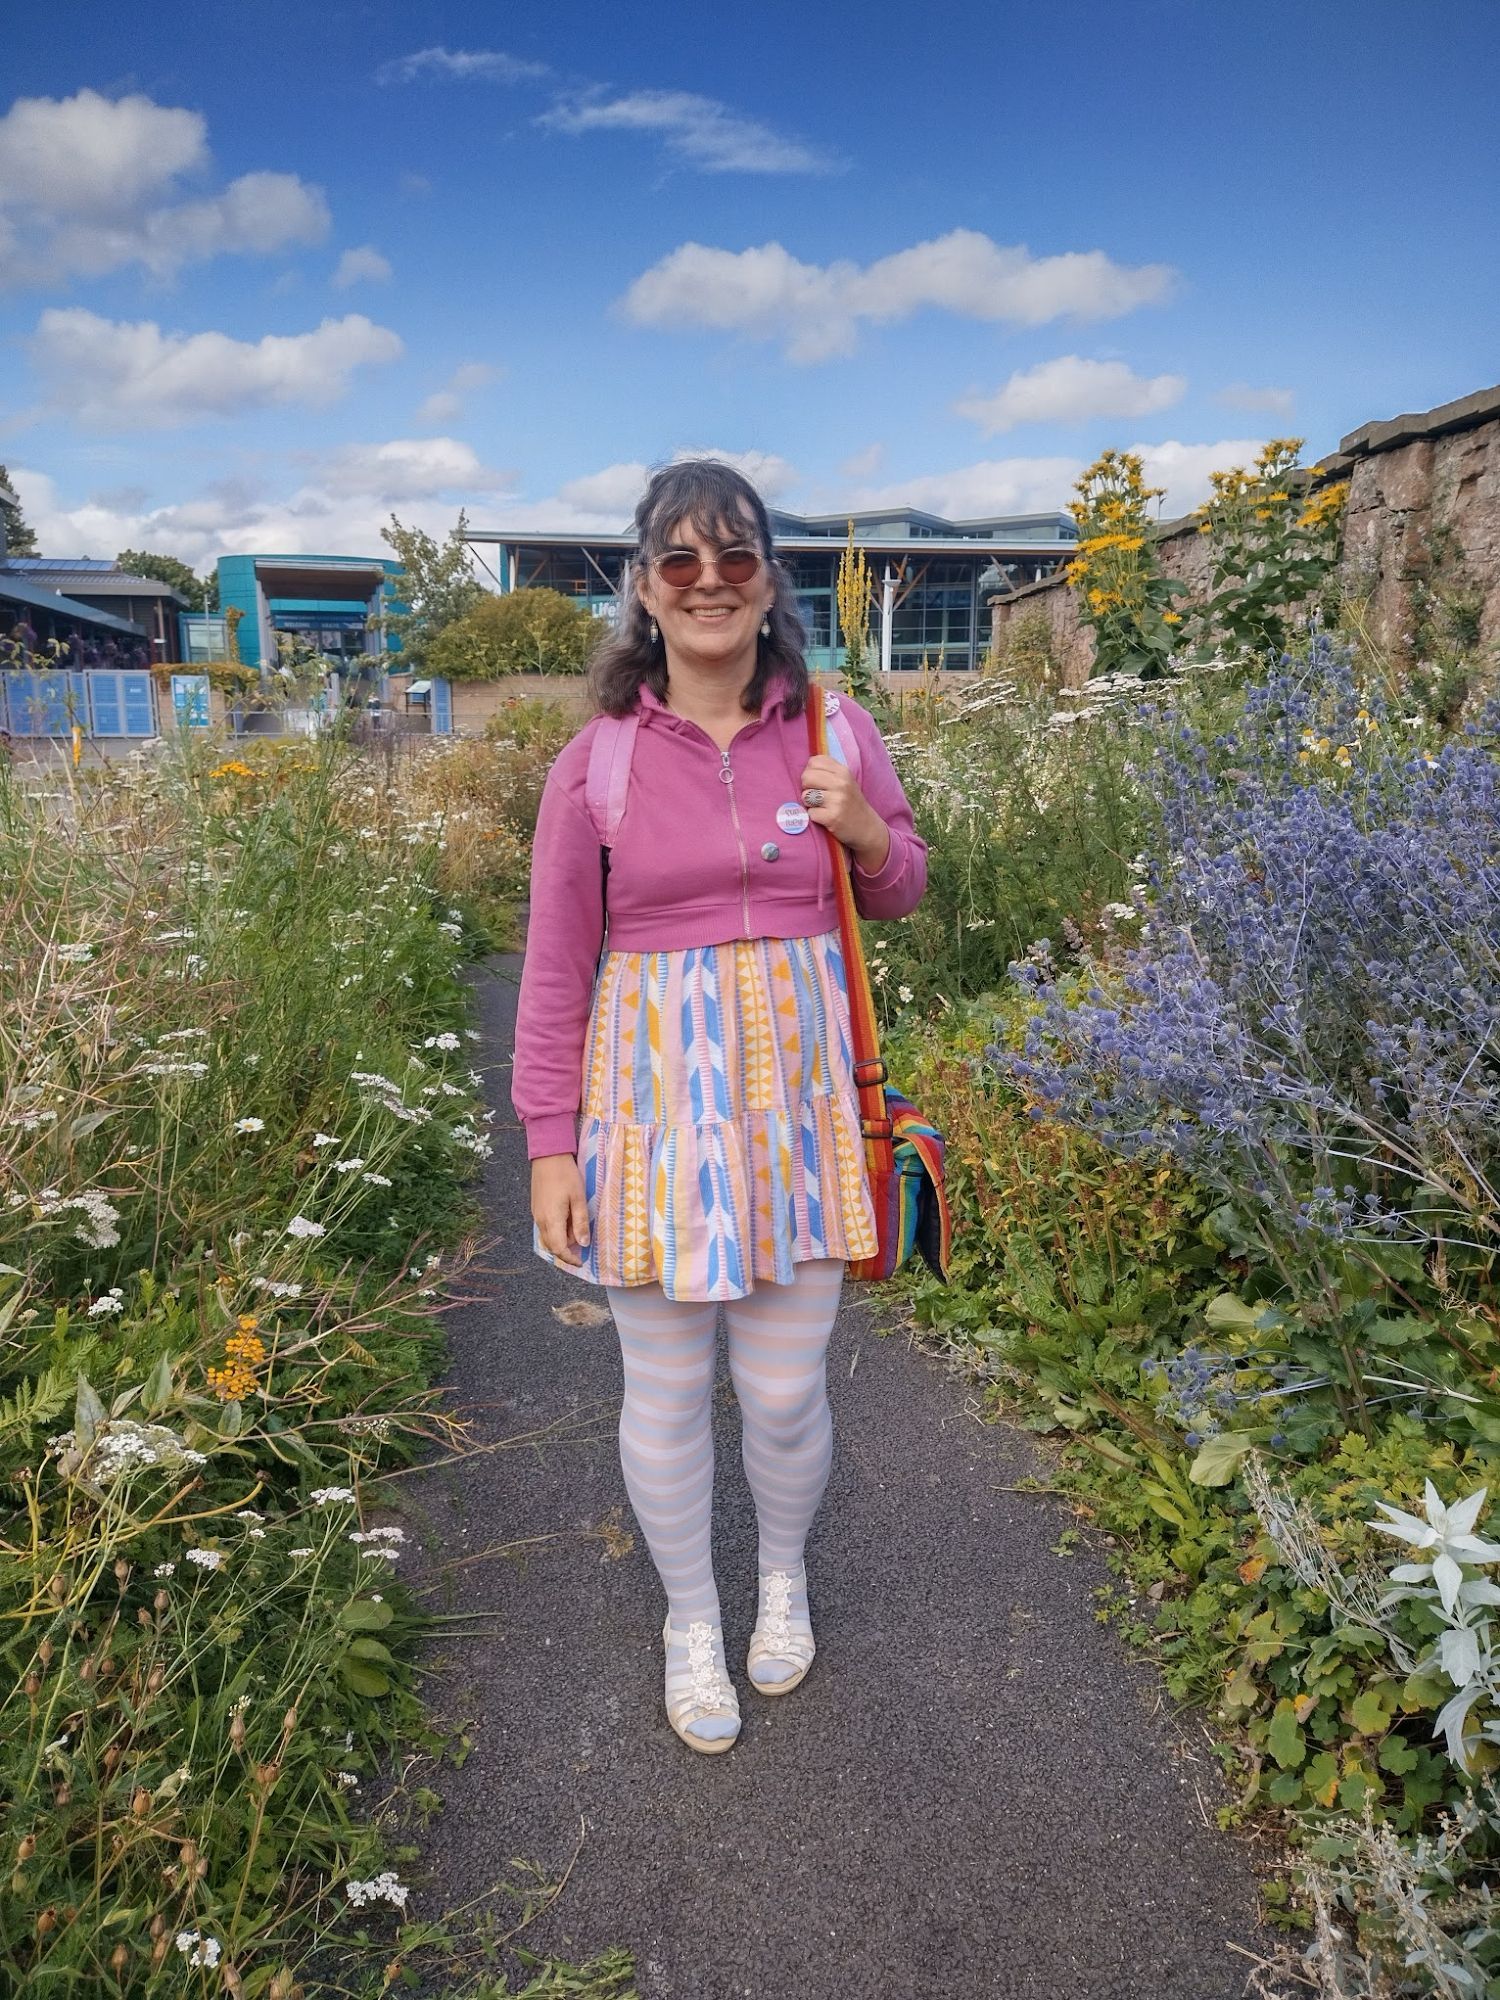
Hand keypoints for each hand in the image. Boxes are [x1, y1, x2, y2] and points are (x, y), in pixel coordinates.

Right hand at [531, 1154, 589, 1265]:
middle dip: (565, 1251)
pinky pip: (544, 1227)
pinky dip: (555, 1231)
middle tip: (581, 1248)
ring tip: (576, 1231)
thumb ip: (580, 1223)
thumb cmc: (566, 1175)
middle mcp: (540, 1220)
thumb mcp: (578, 1199)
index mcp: (551, 1220)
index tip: (581, 1262)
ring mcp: (536, 1214)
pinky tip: (567, 1221)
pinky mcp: (536, 1208)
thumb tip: (583, 1243)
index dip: (569, 1258)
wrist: (548, 1156)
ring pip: (547, 1237)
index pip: (558, 1249)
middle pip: (551, 1246)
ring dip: (560, 1241)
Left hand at [798, 754, 889, 871]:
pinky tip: (825, 817)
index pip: (813, 761)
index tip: (818, 783)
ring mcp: (837, 800)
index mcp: (843, 771)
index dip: (811, 772)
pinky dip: (815, 817)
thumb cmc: (851, 803)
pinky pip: (810, 813)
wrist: (867, 828)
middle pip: (806, 777)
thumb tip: (804, 769)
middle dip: (807, 788)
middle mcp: (841, 783)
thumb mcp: (845, 781)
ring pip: (806, 796)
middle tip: (817, 797)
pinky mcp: (832, 817)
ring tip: (823, 807)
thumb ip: (827, 771)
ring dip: (810, 804)